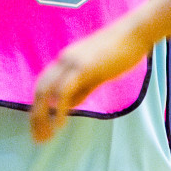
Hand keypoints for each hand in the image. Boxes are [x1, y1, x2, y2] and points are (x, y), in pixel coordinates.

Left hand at [30, 22, 150, 142]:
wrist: (135, 33)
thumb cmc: (120, 52)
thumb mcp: (97, 74)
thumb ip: (82, 88)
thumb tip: (67, 106)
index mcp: (65, 60)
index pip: (44, 85)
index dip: (39, 107)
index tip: (39, 127)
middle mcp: (63, 60)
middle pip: (39, 89)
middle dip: (36, 116)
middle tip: (38, 138)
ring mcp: (71, 62)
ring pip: (46, 91)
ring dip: (42, 117)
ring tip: (44, 137)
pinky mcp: (82, 67)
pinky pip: (63, 92)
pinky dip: (58, 110)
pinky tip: (59, 125)